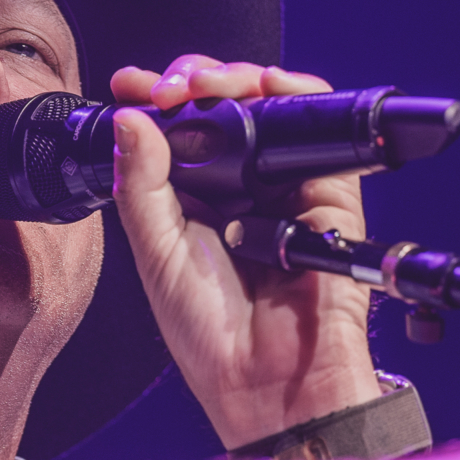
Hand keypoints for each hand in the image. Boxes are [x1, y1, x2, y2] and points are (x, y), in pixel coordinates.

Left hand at [109, 55, 379, 448]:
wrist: (269, 380)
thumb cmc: (210, 336)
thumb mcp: (156, 253)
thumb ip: (141, 186)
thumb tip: (130, 118)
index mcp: (191, 203)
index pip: (175, 133)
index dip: (155, 101)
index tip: (131, 84)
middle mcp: (238, 190)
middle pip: (222, 109)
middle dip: (195, 81)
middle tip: (171, 87)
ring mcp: (283, 187)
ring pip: (266, 109)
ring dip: (237, 79)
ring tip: (209, 83)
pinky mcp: (329, 193)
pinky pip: (317, 130)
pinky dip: (296, 96)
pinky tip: (266, 86)